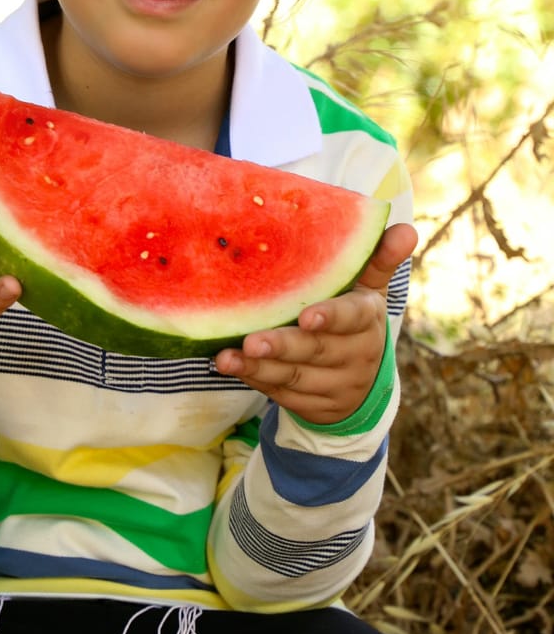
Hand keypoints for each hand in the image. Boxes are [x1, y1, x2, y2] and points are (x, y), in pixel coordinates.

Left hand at [213, 222, 417, 423]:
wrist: (359, 383)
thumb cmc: (353, 319)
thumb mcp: (368, 289)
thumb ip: (379, 259)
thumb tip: (406, 228)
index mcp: (367, 320)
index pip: (352, 317)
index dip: (331, 317)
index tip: (308, 316)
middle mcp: (355, 355)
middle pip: (317, 350)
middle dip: (283, 346)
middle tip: (252, 341)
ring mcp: (334, 384)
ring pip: (295, 376)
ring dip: (259, 368)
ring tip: (227, 358)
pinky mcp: (312, 404)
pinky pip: (281, 392)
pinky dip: (254, 380)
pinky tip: (230, 366)